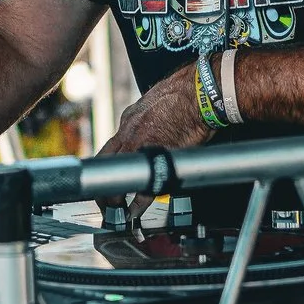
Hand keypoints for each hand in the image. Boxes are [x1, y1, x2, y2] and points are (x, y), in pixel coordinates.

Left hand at [93, 66, 212, 223]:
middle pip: (105, 164)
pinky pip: (143, 185)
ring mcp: (141, 145)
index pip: (110, 147)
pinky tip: (134, 213)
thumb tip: (152, 127)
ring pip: (119, 176)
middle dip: (103, 186)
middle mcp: (129, 132)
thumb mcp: (156, 103)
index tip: (110, 177)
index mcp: (130, 119)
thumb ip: (148, 118)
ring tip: (116, 211)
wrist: (200, 91)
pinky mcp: (158, 157)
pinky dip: (137, 204)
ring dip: (114, 198)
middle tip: (106, 201)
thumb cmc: (186, 93)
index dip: (108, 165)